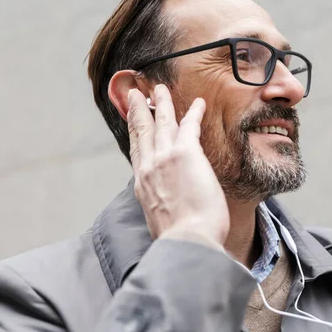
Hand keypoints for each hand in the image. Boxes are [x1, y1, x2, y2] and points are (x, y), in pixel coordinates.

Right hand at [127, 84, 229, 245]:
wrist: (187, 242)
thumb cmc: (180, 239)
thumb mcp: (159, 221)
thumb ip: (160, 206)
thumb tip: (167, 209)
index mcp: (143, 185)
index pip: (137, 152)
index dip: (133, 132)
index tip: (132, 120)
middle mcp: (148, 168)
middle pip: (141, 131)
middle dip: (138, 110)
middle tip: (135, 94)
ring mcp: (164, 158)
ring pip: (161, 122)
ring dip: (161, 103)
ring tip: (160, 89)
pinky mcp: (185, 154)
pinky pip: (189, 126)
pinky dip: (193, 112)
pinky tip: (199, 102)